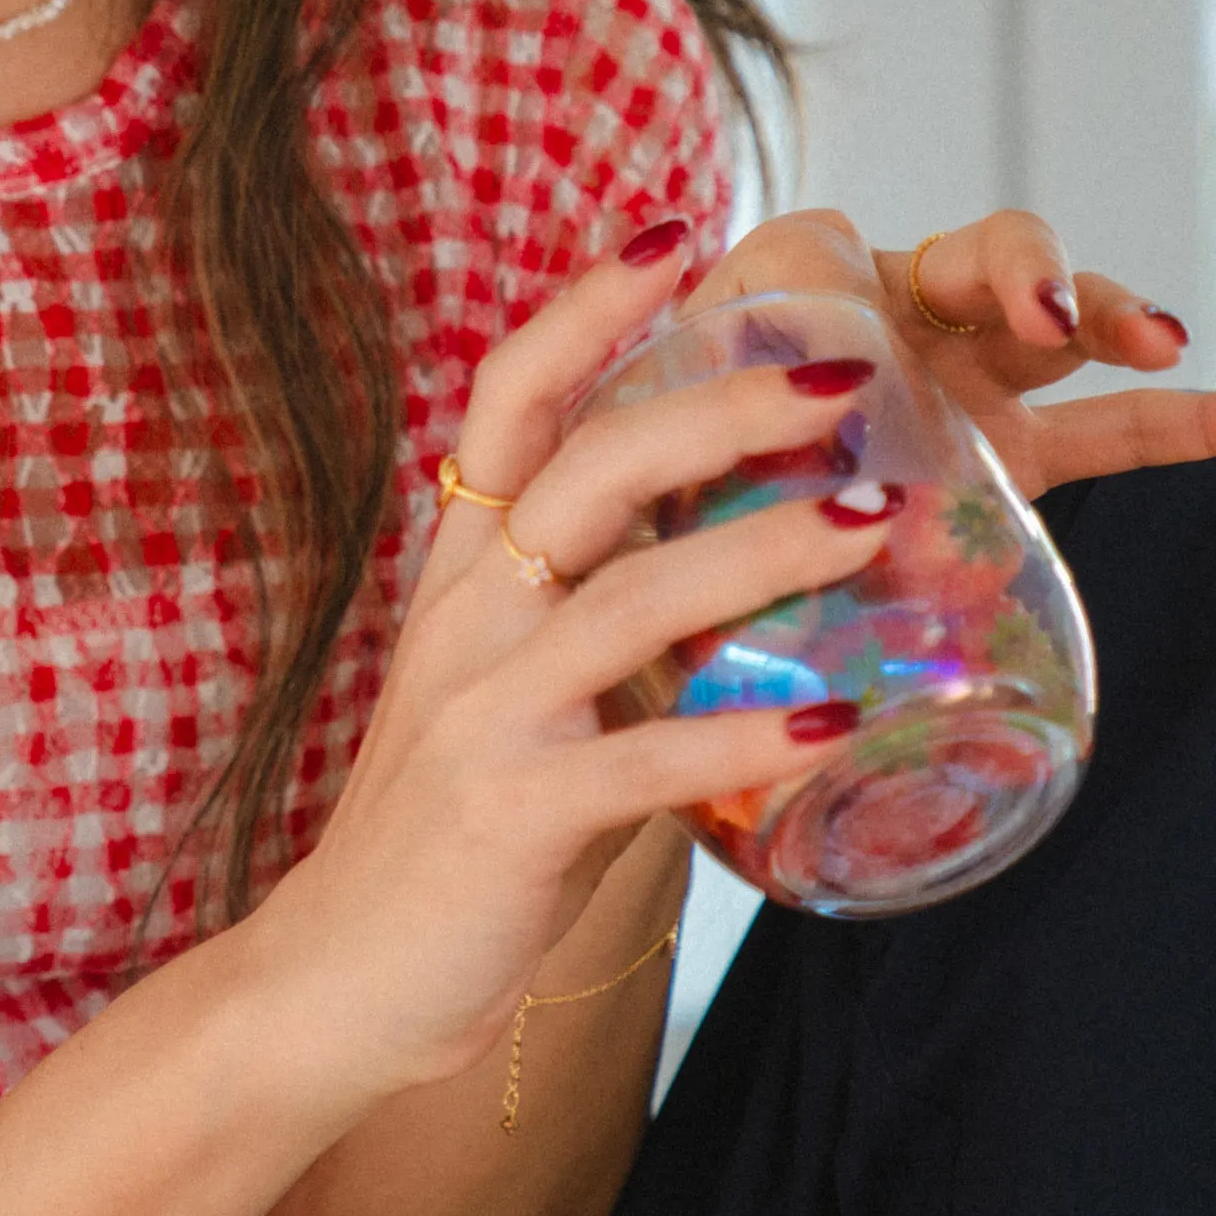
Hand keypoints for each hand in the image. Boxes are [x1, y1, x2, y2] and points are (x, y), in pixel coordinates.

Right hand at [260, 219, 901, 1101]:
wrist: (335, 981)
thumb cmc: (446, 840)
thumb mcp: (510, 698)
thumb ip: (604, 635)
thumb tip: (744, 579)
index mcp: (460, 576)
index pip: (511, 403)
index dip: (586, 311)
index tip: (678, 234)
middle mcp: (462, 621)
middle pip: (585, 468)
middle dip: (719, 405)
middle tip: (844, 375)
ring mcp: (481, 713)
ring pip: (627, 596)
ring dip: (763, 551)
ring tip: (880, 522)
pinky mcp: (513, 813)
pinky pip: (644, 761)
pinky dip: (748, 736)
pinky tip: (843, 723)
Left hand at [685, 205, 1215, 494]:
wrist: (666, 566)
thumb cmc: (641, 483)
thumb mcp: (646, 426)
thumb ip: (681, 398)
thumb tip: (768, 391)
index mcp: (792, 290)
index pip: (826, 251)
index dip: (841, 278)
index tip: (859, 351)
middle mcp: (893, 311)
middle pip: (982, 257)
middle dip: (1026, 271)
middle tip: (1049, 320)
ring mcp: (968, 377)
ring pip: (1065, 324)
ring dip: (1115, 314)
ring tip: (1153, 344)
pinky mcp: (1013, 455)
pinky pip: (1122, 426)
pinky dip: (1204, 420)